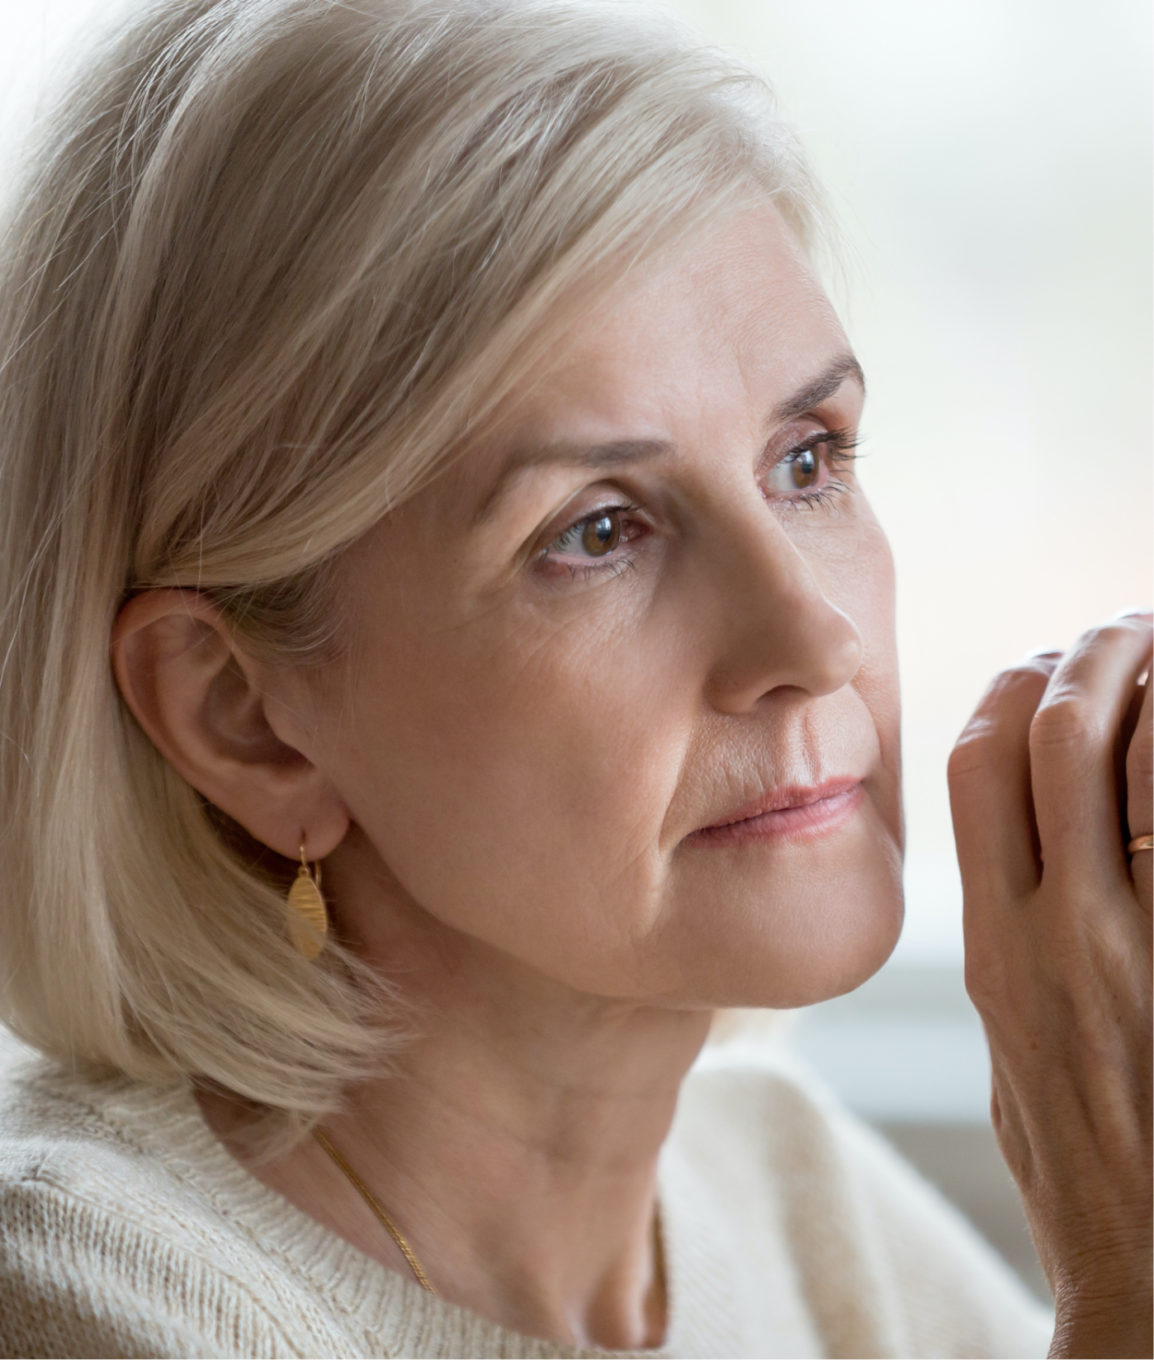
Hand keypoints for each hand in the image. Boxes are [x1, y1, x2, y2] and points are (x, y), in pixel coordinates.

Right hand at [947, 612, 1151, 1358]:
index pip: (977, 767)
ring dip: (1148, 684)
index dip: (1009, 688)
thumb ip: (1016, 953)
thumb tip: (1029, 870)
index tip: (1039, 662)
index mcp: (994, 951)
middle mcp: (1052, 935)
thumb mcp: (1013, 1053)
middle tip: (1122, 626)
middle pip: (1054, 736)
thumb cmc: (1081, 1175)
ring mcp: (1126, 949)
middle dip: (1090, 657)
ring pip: (1128, 759)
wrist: (1144, 1280)